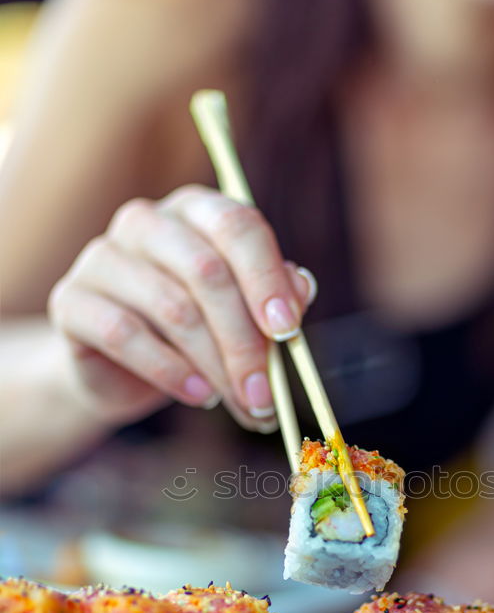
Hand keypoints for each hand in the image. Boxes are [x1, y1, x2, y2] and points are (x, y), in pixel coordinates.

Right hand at [48, 185, 316, 427]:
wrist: (122, 371)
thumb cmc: (193, 335)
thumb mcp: (242, 317)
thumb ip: (274, 299)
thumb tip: (302, 289)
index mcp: (195, 210)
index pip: (237, 226)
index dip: (266, 279)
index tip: (288, 331)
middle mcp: (146, 221)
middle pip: (207, 272)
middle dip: (244, 341)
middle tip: (266, 394)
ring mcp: (102, 256)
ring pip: (173, 308)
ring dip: (215, 366)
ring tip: (238, 402)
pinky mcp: (71, 300)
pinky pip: (125, 334)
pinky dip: (170, 371)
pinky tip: (199, 395)